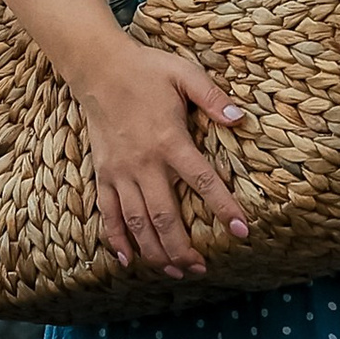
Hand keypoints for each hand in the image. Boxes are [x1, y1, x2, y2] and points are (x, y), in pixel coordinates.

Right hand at [70, 38, 251, 272]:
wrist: (98, 67)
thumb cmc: (146, 70)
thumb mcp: (185, 74)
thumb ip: (212, 97)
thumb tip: (239, 117)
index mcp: (169, 139)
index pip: (202, 181)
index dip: (223, 207)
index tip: (242, 231)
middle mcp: (143, 162)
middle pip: (164, 216)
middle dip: (183, 248)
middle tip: (201, 268)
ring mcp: (120, 171)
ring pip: (137, 222)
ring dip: (155, 252)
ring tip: (175, 271)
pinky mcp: (103, 173)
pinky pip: (108, 213)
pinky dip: (116, 238)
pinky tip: (127, 260)